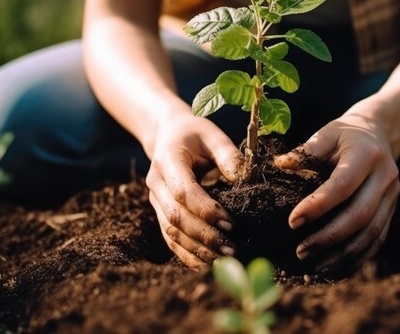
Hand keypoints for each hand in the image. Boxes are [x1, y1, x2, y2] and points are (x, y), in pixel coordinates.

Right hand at [145, 108, 241, 270]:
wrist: (167, 135)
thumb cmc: (195, 134)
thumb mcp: (213, 135)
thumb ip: (228, 155)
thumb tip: (245, 180)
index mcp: (168, 160)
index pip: (183, 191)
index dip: (206, 210)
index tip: (231, 223)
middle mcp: (156, 183)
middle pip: (176, 217)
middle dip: (204, 236)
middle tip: (232, 249)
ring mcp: (155, 200)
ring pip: (171, 232)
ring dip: (197, 250)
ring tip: (225, 260)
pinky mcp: (159, 212)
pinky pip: (170, 238)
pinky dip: (187, 254)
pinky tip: (207, 264)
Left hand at [275, 104, 399, 273]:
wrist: (380, 134)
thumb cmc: (345, 136)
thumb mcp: (327, 134)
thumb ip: (306, 151)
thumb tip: (279, 165)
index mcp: (366, 155)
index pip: (342, 185)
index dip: (317, 205)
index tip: (292, 222)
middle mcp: (385, 177)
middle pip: (359, 215)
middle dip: (328, 237)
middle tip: (301, 251)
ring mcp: (392, 196)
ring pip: (371, 233)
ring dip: (343, 253)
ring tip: (316, 265)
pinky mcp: (393, 210)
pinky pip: (378, 239)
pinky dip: (359, 257)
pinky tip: (338, 267)